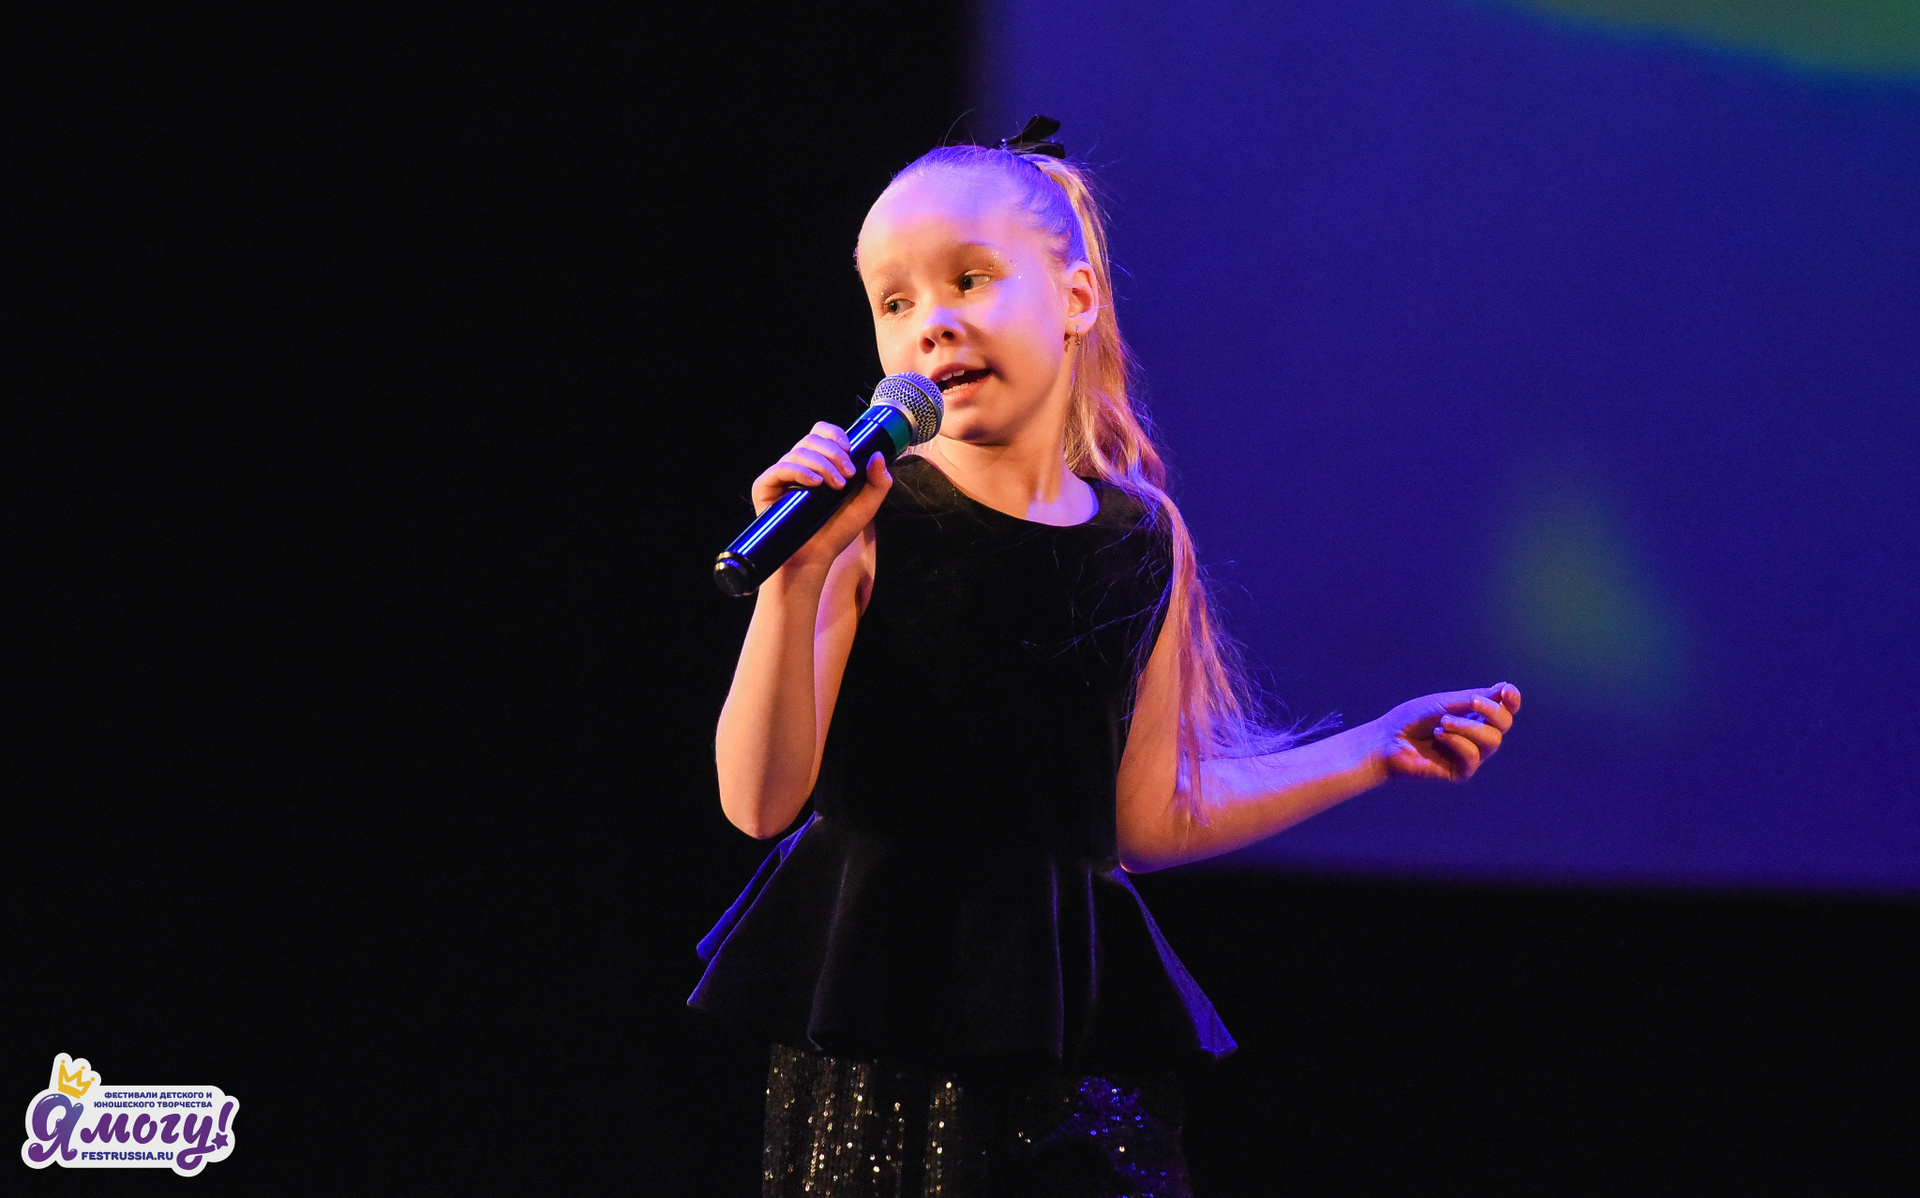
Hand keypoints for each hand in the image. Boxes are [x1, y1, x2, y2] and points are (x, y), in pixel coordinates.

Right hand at [749, 422, 892, 574]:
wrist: (814, 558)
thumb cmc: (836, 532)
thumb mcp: (866, 506)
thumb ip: (878, 482)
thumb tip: (877, 455)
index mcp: (819, 463)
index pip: (821, 433)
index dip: (835, 434)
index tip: (850, 449)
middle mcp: (799, 465)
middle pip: (812, 439)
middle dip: (834, 453)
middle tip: (848, 474)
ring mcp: (781, 475)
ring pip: (799, 451)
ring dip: (823, 464)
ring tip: (837, 486)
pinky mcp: (766, 487)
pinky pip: (781, 468)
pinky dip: (800, 471)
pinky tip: (815, 483)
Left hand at [1373, 682, 1521, 782]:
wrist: (1387, 740)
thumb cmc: (1411, 719)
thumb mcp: (1444, 703)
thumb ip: (1474, 699)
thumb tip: (1505, 689)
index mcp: (1474, 715)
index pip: (1503, 708)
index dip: (1511, 700)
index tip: (1506, 691)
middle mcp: (1477, 735)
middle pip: (1504, 724)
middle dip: (1492, 711)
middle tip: (1473, 702)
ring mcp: (1471, 754)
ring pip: (1492, 740)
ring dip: (1468, 727)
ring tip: (1443, 722)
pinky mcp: (1461, 771)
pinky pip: (1473, 756)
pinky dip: (1457, 742)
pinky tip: (1439, 737)